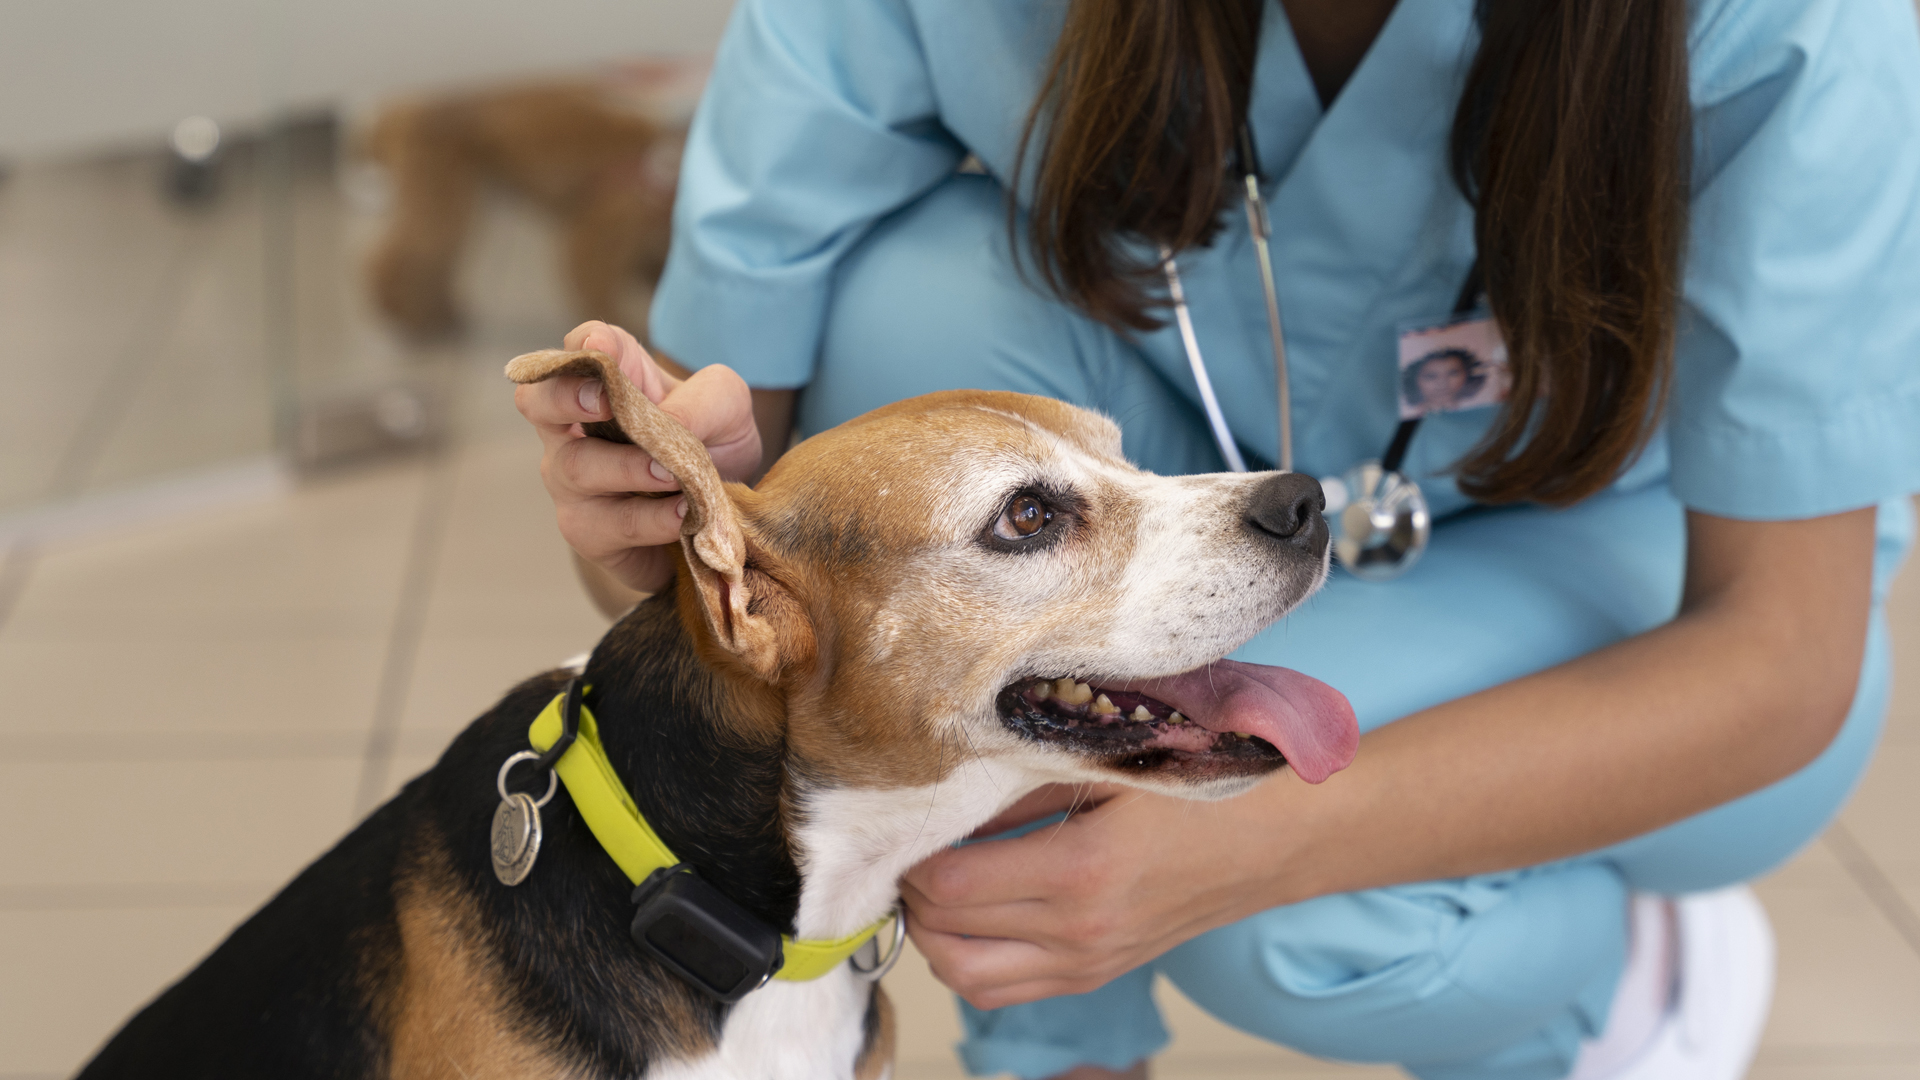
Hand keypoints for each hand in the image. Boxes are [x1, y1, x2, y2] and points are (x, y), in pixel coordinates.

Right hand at [515, 321, 760, 593]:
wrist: (718, 519)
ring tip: (672, 474)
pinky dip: (650, 518)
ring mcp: (572, 480)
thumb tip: (673, 421)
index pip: (581, 347)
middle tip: (604, 403)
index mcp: (607, 381)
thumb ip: (705, 399)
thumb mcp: (727, 410)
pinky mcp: (588, 531)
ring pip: (576, 466)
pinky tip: (683, 514)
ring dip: (626, 468)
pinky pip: (609, 523)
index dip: (586, 344)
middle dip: (565, 397)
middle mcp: (574, 426)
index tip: (601, 347)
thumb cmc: (709, 446)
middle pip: (537, 401)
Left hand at [901, 779, 1300, 1009]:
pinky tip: (968, 912)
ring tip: (931, 882)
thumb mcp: (1109, 764)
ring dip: (932, 935)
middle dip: (910, 893)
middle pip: (945, 938)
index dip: (913, 854)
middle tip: (909, 846)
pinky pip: (1003, 990)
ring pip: (966, 978)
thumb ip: (1022, 780)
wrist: (1277, 838)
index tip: (909, 817)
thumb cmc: (1199, 788)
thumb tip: (944, 791)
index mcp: (1081, 872)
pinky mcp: (1095, 975)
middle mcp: (1079, 933)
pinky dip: (968, 958)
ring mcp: (1088, 963)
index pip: (951, 886)